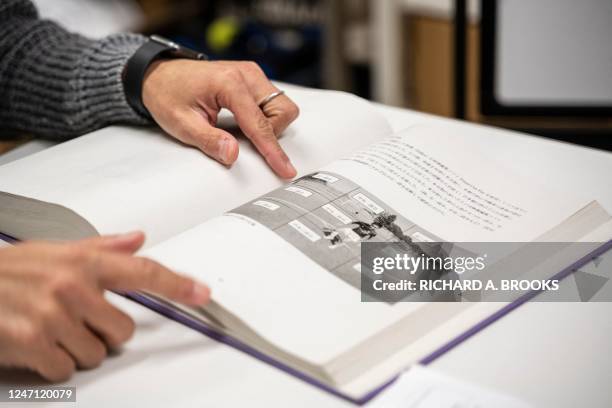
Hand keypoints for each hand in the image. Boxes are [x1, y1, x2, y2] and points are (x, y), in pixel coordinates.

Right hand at [0, 232, 209, 381]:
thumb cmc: (7, 272)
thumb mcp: (54, 251)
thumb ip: (102, 248)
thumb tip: (138, 238)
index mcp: (84, 261)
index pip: (143, 272)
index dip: (177, 284)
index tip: (202, 293)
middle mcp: (73, 286)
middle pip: (124, 330)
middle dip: (103, 332)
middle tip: (73, 319)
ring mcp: (54, 315)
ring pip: (97, 353)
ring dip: (76, 349)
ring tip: (49, 328)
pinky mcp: (34, 343)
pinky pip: (66, 370)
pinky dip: (52, 365)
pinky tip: (35, 344)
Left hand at [142, 60, 299, 178]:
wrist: (159, 75)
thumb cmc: (168, 95)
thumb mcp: (182, 124)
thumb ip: (210, 141)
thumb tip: (232, 155)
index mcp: (229, 82)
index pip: (260, 124)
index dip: (272, 151)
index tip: (284, 168)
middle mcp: (246, 74)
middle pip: (283, 111)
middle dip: (271, 133)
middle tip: (246, 141)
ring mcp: (252, 74)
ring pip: (282, 106)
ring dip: (269, 125)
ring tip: (240, 129)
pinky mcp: (252, 79)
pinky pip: (273, 102)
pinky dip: (264, 117)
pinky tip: (242, 121)